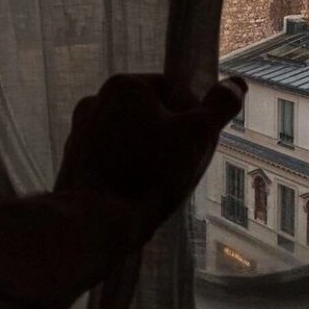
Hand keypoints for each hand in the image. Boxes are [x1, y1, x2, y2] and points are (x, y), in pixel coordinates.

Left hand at [55, 73, 246, 234]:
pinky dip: (124, 171)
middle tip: (180, 167)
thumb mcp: (196, 136)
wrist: (93, 224)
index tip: (195, 145)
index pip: (173, 90)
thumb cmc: (149, 174)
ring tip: (158, 185)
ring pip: (129, 137)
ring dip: (146, 154)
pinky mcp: (71, 162)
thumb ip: (219, 106)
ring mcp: (79, 132)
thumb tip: (236, 84)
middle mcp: (96, 100)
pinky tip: (135, 194)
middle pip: (150, 114)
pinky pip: (110, 159)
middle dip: (168, 137)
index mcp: (124, 86)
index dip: (191, 117)